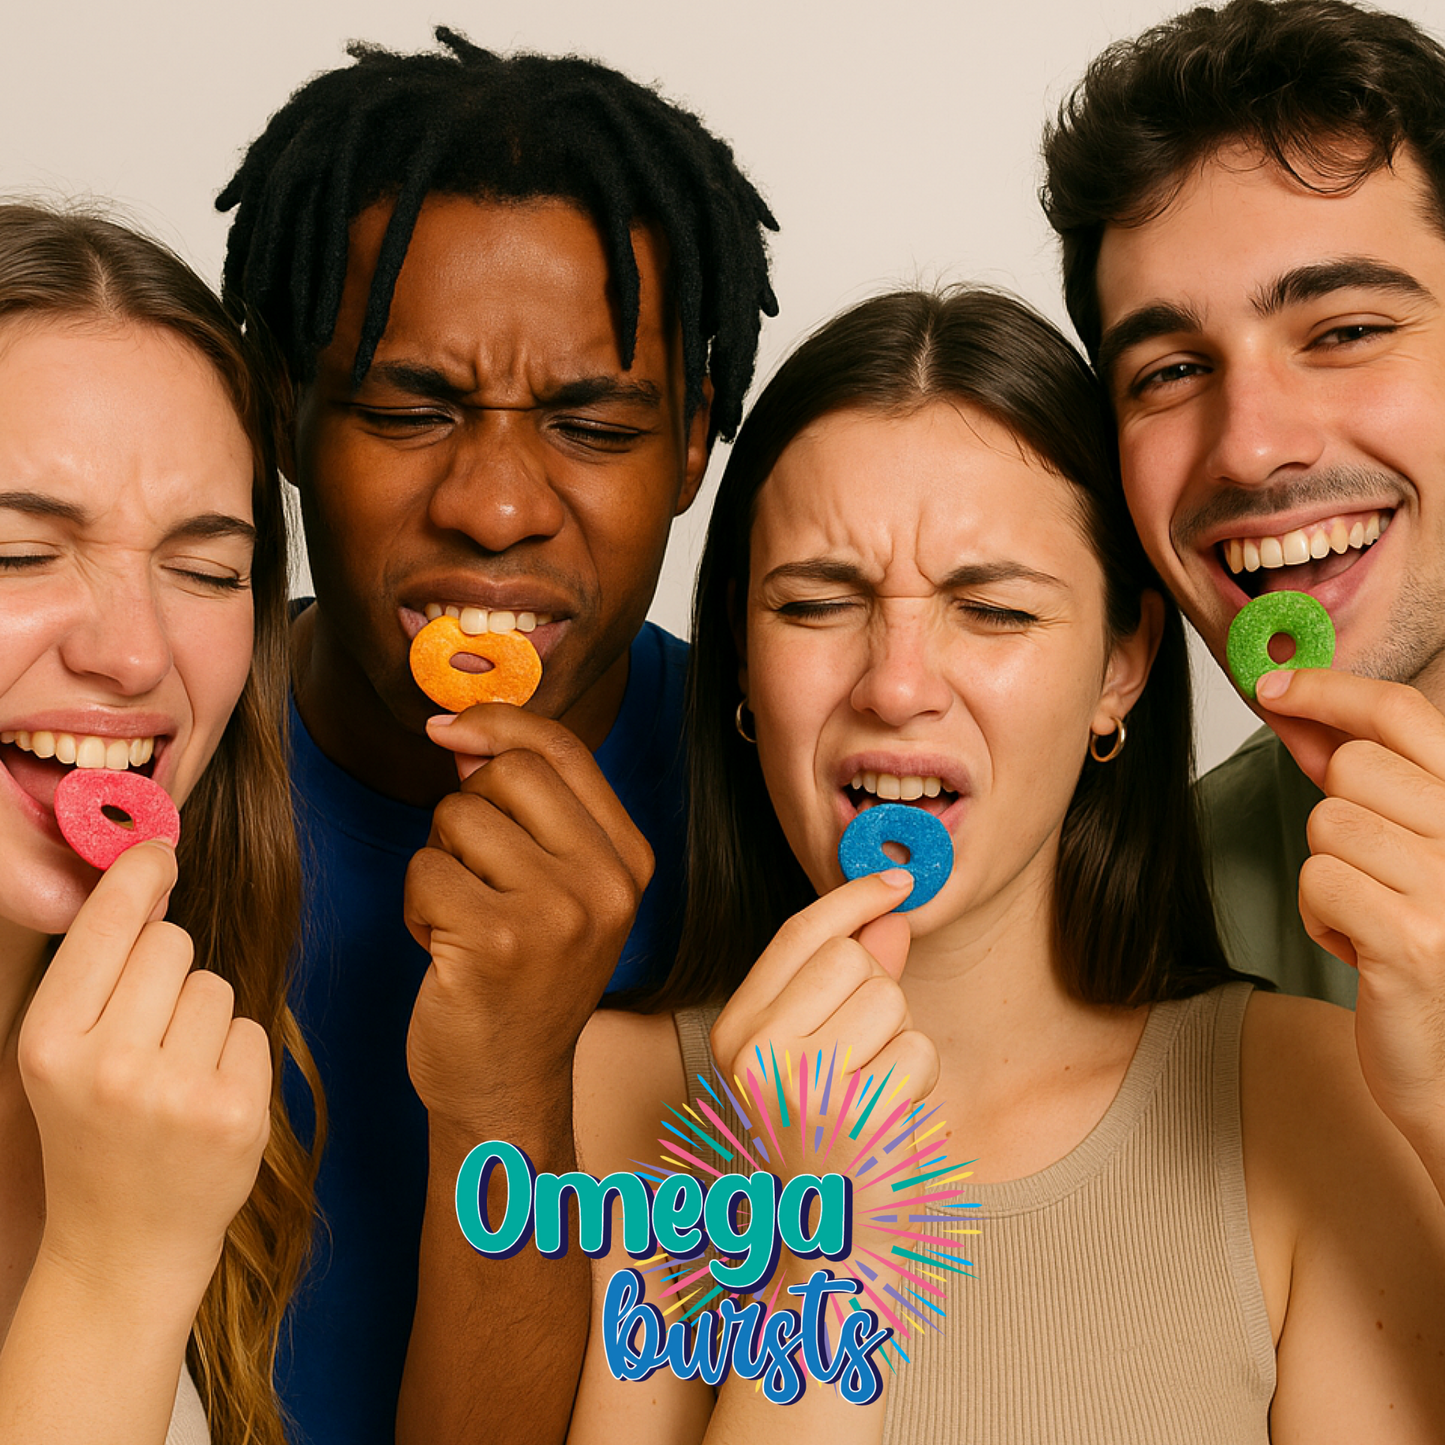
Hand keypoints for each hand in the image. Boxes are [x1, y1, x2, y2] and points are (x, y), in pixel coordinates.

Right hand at [18, 841, 269, 1301]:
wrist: (123, 1247)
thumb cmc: (94, 1134)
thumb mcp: (63, 1057)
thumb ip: (98, 972)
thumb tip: (151, 872)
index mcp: (50, 1043)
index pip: (108, 925)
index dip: (139, 877)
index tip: (159, 850)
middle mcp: (110, 1065)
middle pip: (173, 943)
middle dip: (168, 972)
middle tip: (146, 1037)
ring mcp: (177, 1092)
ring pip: (217, 984)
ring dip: (203, 1019)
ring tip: (171, 1079)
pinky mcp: (236, 1111)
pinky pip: (253, 1028)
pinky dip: (236, 1056)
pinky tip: (204, 1103)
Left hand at [403, 704, 653, 1130]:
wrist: (507, 1086)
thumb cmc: (522, 982)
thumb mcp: (556, 889)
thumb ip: (527, 811)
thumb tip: (462, 734)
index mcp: (628, 861)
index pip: (564, 750)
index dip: (500, 723)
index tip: (451, 727)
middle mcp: (606, 882)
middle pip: (507, 773)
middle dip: (464, 812)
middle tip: (471, 875)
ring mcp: (557, 912)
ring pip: (457, 818)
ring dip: (438, 864)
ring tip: (460, 920)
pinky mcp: (498, 939)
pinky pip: (425, 871)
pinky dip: (416, 906)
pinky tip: (443, 949)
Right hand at [710, 869, 937, 1189]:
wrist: (830, 1245)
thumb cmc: (824, 1138)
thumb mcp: (816, 1051)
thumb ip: (847, 980)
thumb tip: (891, 913)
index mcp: (733, 1033)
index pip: (798, 936)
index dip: (853, 897)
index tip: (899, 880)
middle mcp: (756, 1056)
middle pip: (853, 961)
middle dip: (878, 995)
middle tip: (861, 1056)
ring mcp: (803, 1087)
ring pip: (891, 1000)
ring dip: (899, 1039)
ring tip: (871, 1090)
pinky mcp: (856, 1117)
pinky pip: (918, 1049)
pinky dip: (918, 1079)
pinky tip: (889, 1117)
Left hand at [1257, 667, 1444, 1168]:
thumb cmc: (1428, 950)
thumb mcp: (1405, 850)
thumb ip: (1361, 779)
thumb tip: (1296, 708)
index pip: (1405, 714)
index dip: (1330, 689)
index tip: (1273, 685)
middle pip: (1352, 768)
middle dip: (1337, 813)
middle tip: (1372, 873)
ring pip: (1327, 824)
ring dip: (1330, 874)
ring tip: (1373, 917)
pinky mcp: (1415, 941)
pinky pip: (1319, 882)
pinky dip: (1323, 918)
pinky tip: (1362, 951)